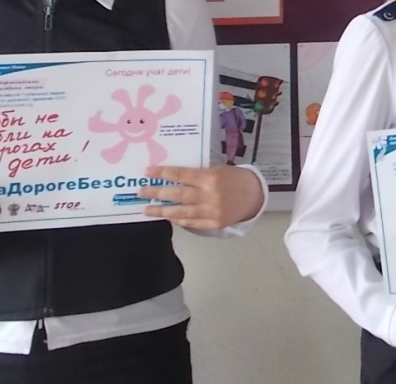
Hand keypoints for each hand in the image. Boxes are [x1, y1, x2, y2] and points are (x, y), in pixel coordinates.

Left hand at [141, 164, 263, 228]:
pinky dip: (178, 220)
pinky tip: (168, 217)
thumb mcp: (217, 170)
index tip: (147, 172)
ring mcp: (211, 212)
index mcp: (210, 178)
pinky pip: (191, 223)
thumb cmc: (234, 178)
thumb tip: (172, 178)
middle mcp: (209, 196)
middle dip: (157, 193)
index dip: (163, 173)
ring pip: (180, 212)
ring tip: (147, 210)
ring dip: (162, 211)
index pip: (181, 175)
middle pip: (177, 195)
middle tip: (141, 192)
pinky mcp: (213, 224)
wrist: (254, 196)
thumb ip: (198, 175)